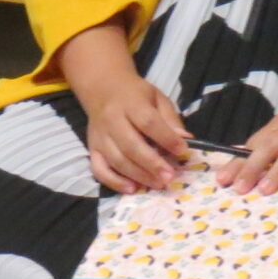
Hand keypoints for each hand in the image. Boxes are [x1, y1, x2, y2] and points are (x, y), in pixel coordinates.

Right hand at [73, 71, 190, 193]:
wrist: (102, 89)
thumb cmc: (136, 95)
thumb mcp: (157, 98)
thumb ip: (170, 119)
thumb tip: (185, 139)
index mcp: (131, 103)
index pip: (148, 122)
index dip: (166, 138)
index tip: (182, 150)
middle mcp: (112, 120)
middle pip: (131, 145)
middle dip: (152, 164)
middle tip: (170, 177)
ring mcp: (100, 137)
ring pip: (117, 160)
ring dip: (138, 175)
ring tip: (158, 184)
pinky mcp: (92, 149)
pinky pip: (99, 170)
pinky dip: (114, 182)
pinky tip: (132, 188)